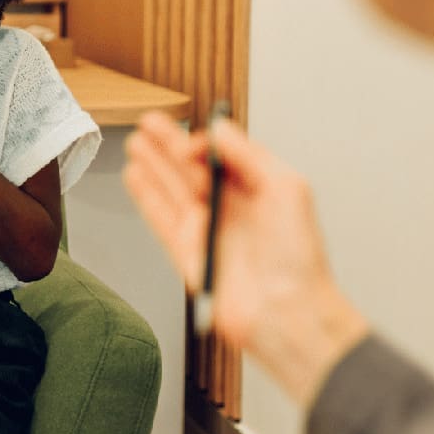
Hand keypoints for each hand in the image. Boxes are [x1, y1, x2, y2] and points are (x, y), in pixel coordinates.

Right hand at [123, 113, 369, 406]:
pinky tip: (135, 177)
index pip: (223, 155)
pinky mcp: (187, 253)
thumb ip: (249, 155)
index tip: (191, 135)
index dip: (204, 140)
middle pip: (192, 168)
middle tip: (148, 122)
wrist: (285, 311)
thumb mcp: (286, 189)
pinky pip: (161, 218)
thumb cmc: (298, 259)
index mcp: (259, 191)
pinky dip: (146, 196)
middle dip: (168, 144)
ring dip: (153, 164)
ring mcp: (207, 231)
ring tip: (136, 142)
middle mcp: (231, 209)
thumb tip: (218, 132)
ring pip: (172, 188)